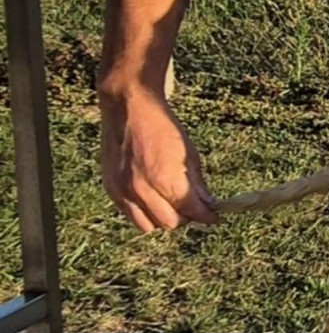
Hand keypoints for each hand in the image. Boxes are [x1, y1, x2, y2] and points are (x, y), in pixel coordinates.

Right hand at [100, 87, 217, 231]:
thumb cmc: (162, 127)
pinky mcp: (111, 189)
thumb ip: (197, 184)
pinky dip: (144, 212)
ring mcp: (123, 190)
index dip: (206, 216)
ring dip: (163, 218)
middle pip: (170, 223)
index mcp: (164, 179)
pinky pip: (130, 214)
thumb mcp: (189, 154)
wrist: (129, 107)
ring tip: (171, 203)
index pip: (191, 212)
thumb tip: (208, 206)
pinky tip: (153, 197)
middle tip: (192, 207)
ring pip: (149, 225)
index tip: (214, 217)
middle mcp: (141, 189)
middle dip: (185, 217)